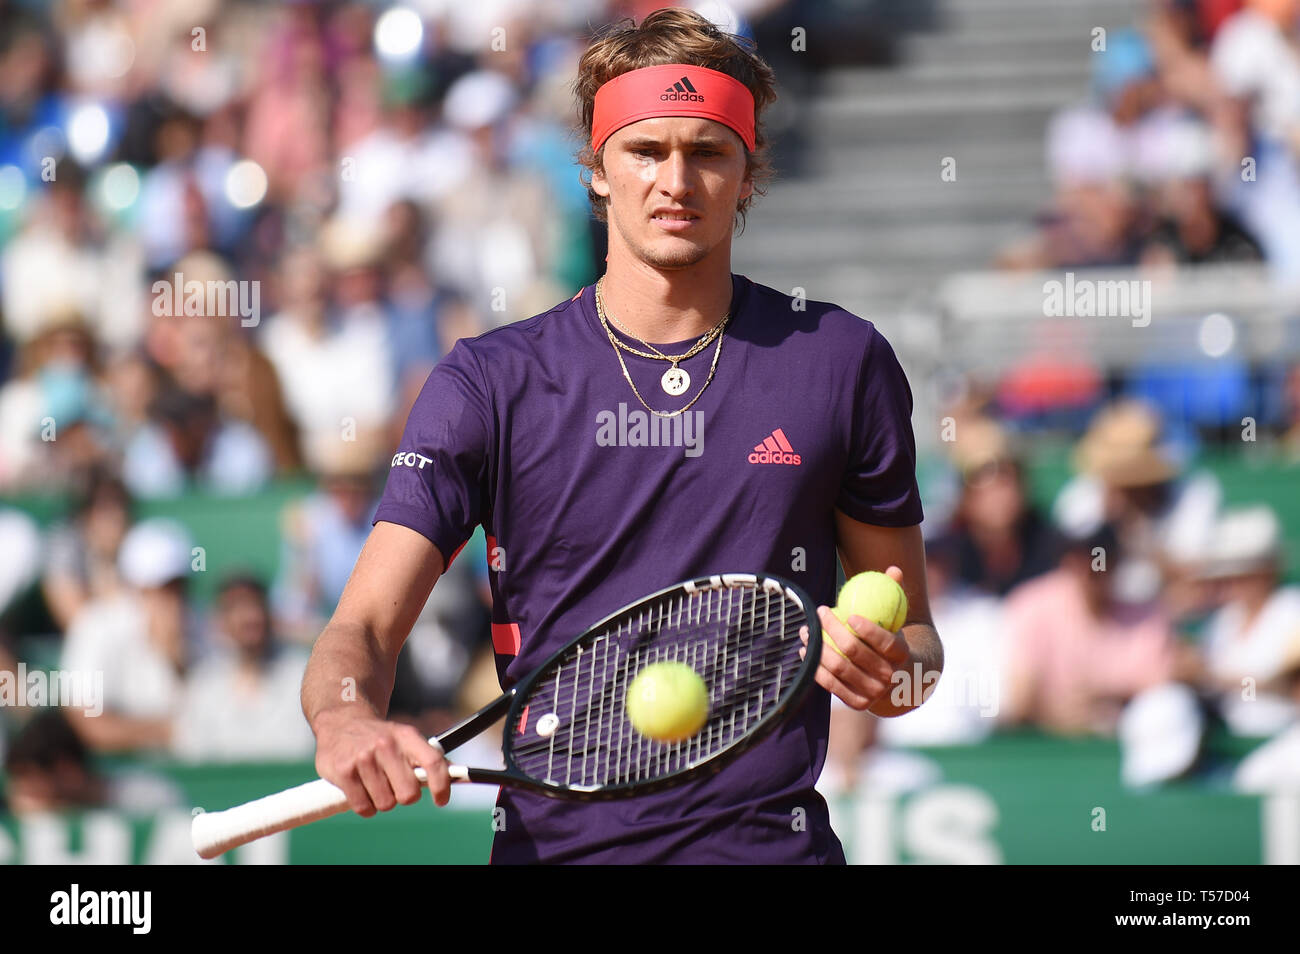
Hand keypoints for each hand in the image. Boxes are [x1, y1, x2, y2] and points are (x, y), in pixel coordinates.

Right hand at [313, 709, 450, 815]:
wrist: (341, 723)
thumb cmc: (381, 738)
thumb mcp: (405, 739)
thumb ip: (427, 757)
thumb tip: (455, 774)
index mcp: (407, 736)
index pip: (433, 762)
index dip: (442, 786)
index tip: (441, 800)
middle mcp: (386, 745)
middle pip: (409, 794)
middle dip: (404, 796)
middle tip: (396, 786)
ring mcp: (363, 758)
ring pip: (385, 804)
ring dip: (382, 800)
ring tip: (375, 783)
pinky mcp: (344, 772)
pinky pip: (364, 807)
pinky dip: (365, 806)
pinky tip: (361, 789)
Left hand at [799, 565, 914, 712]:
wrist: (901, 680)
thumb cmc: (893, 640)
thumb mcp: (900, 620)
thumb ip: (896, 594)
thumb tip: (893, 569)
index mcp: (902, 656)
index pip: (884, 642)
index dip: (866, 629)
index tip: (848, 613)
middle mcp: (889, 677)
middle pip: (854, 652)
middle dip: (833, 629)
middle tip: (820, 612)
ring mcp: (873, 693)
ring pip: (838, 667)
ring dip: (818, 646)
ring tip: (807, 629)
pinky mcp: (857, 703)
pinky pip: (830, 684)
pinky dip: (815, 666)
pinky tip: (805, 650)